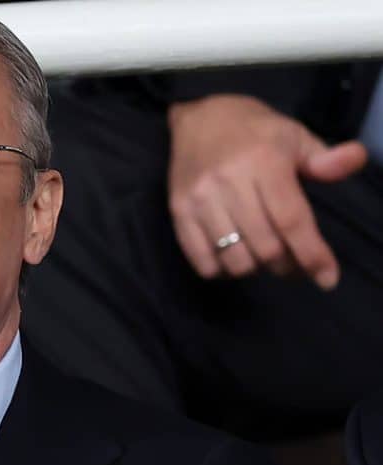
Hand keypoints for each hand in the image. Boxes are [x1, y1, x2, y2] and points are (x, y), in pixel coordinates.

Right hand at [167, 94, 366, 289]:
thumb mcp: (295, 136)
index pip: (291, 220)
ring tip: (261, 258)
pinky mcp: (178, 211)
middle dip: (286, 265)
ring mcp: (199, 198)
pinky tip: (232, 259)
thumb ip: (325, 158)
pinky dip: (221, 270)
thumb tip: (356, 159)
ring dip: (254, 269)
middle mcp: (229, 181)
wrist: (201, 116)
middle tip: (292, 262)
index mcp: (264, 161)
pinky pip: (201, 259)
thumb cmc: (255, 131)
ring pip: (234, 258)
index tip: (327, 278)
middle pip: (265, 246)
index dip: (312, 254)